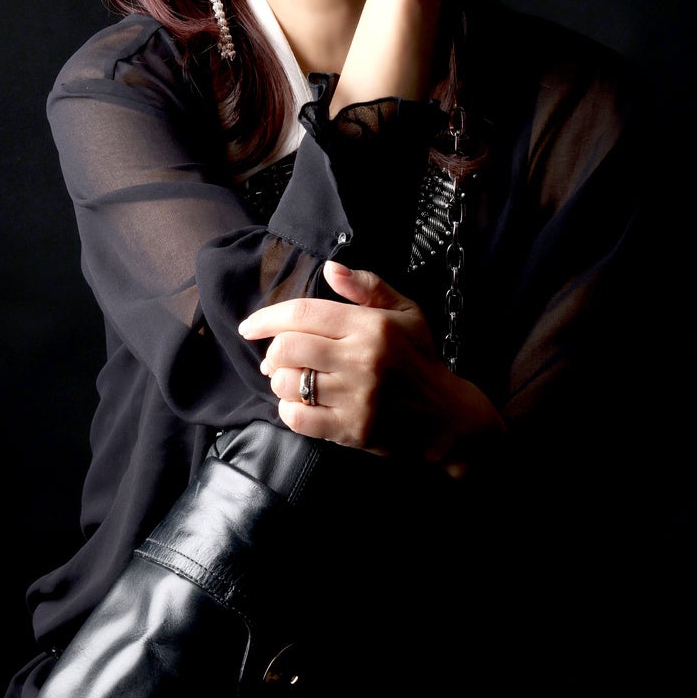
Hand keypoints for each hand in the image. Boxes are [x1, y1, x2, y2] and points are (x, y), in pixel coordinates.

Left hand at [237, 260, 505, 463]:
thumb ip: (368, 287)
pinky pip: (298, 418)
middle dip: (272, 352)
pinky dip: (288, 410)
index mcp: (371, 325)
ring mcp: (357, 397)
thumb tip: (331, 267)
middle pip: (288, 348)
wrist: (447, 417)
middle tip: (275, 358)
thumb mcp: (406, 313)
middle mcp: (363, 359)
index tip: (249, 327)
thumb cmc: (420, 360)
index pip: (303, 313)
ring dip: (280, 381)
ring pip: (289, 383)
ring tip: (291, 380)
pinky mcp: (351, 429)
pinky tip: (299, 404)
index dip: (267, 318)